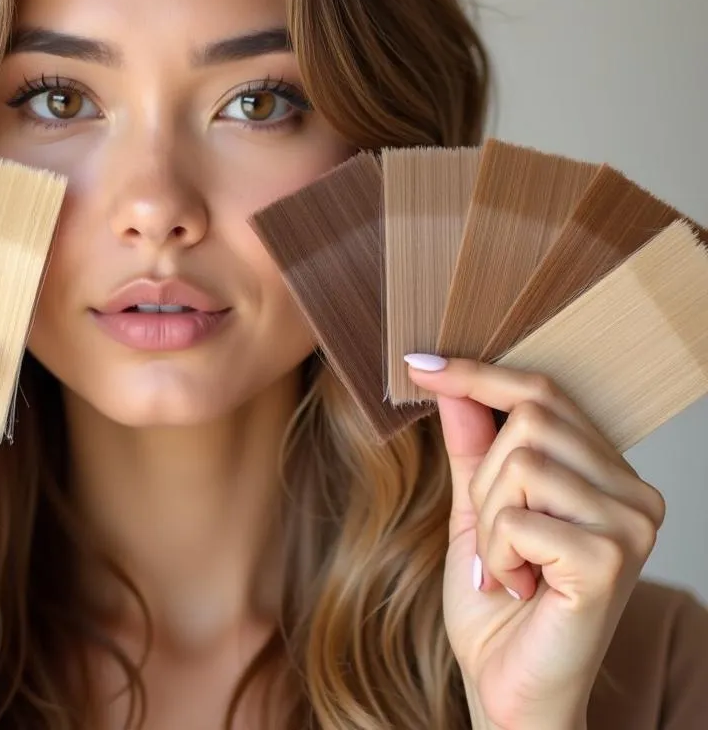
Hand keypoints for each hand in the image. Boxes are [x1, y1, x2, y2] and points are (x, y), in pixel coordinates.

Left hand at [405, 356, 665, 729]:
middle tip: (495, 537)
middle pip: (530, 419)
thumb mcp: (476, 509)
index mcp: (608, 474)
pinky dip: (497, 552)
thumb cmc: (496, 602)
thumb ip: (472, 445)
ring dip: (491, 519)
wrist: (508, 689)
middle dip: (487, 478)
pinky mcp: (609, 559)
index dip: (478, 374)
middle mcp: (633, 493)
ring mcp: (630, 525)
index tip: (419, 364)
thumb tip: (450, 381)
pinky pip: (519, 516)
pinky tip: (518, 587)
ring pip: (522, 462)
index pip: (545, 394)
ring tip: (510, 566)